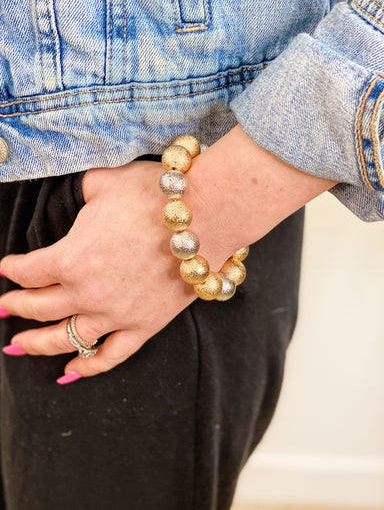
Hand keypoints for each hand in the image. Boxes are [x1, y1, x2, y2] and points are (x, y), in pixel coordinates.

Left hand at [0, 125, 335, 382]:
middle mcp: (86, 292)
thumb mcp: (104, 182)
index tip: (7, 267)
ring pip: (66, 339)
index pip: (27, 269)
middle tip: (4, 307)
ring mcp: (115, 315)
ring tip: (18, 347)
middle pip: (39, 307)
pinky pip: (111, 356)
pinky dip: (88, 367)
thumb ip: (80, 190)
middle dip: (16, 306)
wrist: (206, 215)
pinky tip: (70, 374)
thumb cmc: (154, 195)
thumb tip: (74, 191)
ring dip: (37, 344)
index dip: (11, 268)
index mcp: (70, 257)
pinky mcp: (144, 326)